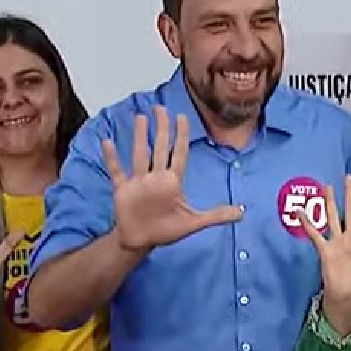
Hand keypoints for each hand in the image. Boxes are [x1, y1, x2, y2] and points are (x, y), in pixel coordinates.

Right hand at [102, 105, 242, 251]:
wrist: (141, 242)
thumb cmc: (166, 230)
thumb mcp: (194, 223)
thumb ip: (217, 215)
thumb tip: (243, 212)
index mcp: (172, 182)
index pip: (178, 153)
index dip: (181, 135)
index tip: (182, 117)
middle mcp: (156, 177)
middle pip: (159, 148)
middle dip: (161, 128)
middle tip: (160, 108)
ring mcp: (139, 182)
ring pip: (139, 155)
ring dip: (140, 137)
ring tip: (141, 118)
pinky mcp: (123, 190)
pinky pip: (116, 171)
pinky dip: (112, 158)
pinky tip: (107, 143)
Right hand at [301, 175, 350, 309]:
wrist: (348, 300)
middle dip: (350, 194)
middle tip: (349, 177)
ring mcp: (337, 243)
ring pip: (333, 217)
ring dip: (330, 202)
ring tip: (327, 187)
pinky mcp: (325, 250)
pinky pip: (315, 234)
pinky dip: (307, 223)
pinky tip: (300, 212)